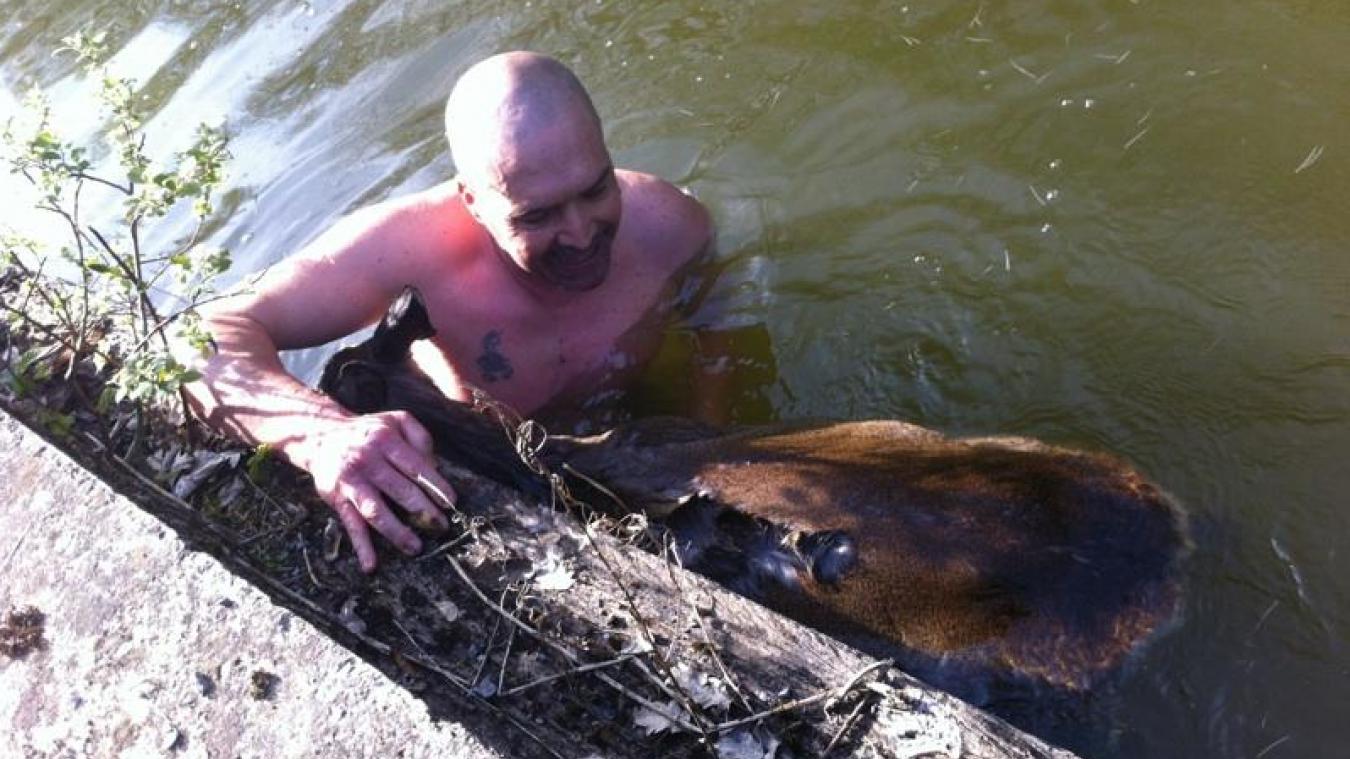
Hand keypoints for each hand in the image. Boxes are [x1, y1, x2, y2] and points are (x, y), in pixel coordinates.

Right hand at [292, 410, 456, 571]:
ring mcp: (352, 482)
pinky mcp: (337, 499)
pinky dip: (361, 547)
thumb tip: (436, 467)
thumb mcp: (396, 420)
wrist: (321, 435)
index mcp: (386, 440)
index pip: (416, 467)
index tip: (451, 503)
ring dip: (397, 532)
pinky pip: (351, 525)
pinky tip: (371, 565)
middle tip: (441, 527)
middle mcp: (368, 460)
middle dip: (424, 512)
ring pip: (376, 511)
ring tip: (416, 548)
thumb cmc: (369, 431)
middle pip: (401, 490)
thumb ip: (420, 437)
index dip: (436, 486)